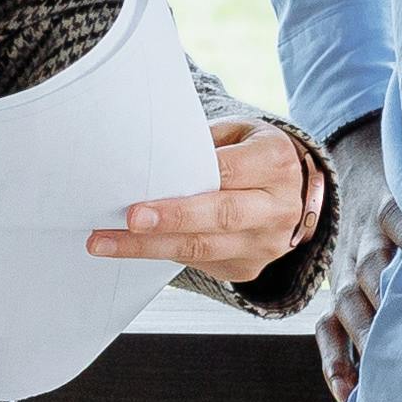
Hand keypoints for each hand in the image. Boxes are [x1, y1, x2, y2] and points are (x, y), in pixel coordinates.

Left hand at [95, 115, 324, 290]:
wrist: (296, 194)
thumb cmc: (255, 156)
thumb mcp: (239, 133)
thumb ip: (203, 144)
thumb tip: (149, 158)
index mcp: (276, 163)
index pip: (228, 174)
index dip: (188, 186)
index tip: (148, 195)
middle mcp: (277, 207)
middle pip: (219, 216)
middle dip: (169, 221)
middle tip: (127, 221)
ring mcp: (265, 244)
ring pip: (203, 249)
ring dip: (149, 247)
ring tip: (105, 242)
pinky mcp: (247, 268)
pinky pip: (200, 262)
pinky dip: (163, 253)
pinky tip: (132, 247)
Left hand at [319, 166, 395, 401]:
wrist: (355, 171)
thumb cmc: (367, 244)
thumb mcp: (359, 282)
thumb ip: (368, 323)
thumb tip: (373, 384)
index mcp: (341, 290)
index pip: (331, 331)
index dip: (335, 361)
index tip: (346, 395)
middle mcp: (349, 268)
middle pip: (351, 304)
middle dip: (365, 335)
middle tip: (384, 367)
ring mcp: (368, 237)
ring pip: (370, 267)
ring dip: (383, 291)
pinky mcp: (388, 206)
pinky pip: (395, 220)